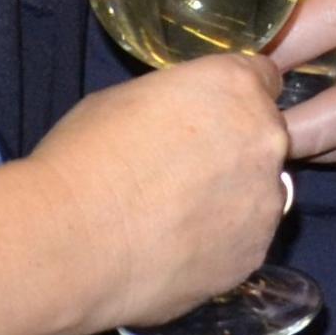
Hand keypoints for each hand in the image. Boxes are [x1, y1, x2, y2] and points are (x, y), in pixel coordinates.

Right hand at [22, 52, 288, 331]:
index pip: (263, 79)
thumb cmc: (84, 158)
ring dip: (232, 201)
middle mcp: (266, 138)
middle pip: (266, 138)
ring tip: (175, 222)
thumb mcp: (125, 99)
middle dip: (235, 150)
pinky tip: (175, 253)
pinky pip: (244, 243)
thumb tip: (178, 122)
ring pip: (260, 195)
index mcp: (235, 86)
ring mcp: (265, 202)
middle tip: (184, 174)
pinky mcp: (253, 256)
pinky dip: (219, 246)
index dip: (233, 99)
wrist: (69, 242)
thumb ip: (175, 106)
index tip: (210, 117)